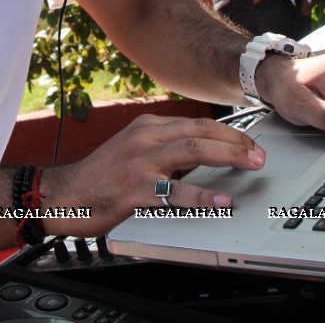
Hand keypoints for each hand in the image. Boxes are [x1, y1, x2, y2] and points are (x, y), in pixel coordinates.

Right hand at [39, 115, 265, 236]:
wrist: (65, 195)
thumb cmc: (102, 176)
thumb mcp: (134, 149)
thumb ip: (165, 147)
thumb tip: (203, 153)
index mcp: (148, 126)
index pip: (197, 123)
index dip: (229, 131)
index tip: (250, 142)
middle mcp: (146, 138)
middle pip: (200, 132)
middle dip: (236, 141)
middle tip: (259, 153)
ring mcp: (140, 163)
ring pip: (193, 151)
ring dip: (228, 156)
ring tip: (251, 165)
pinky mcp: (135, 190)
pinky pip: (175, 192)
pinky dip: (203, 196)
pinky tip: (222, 201)